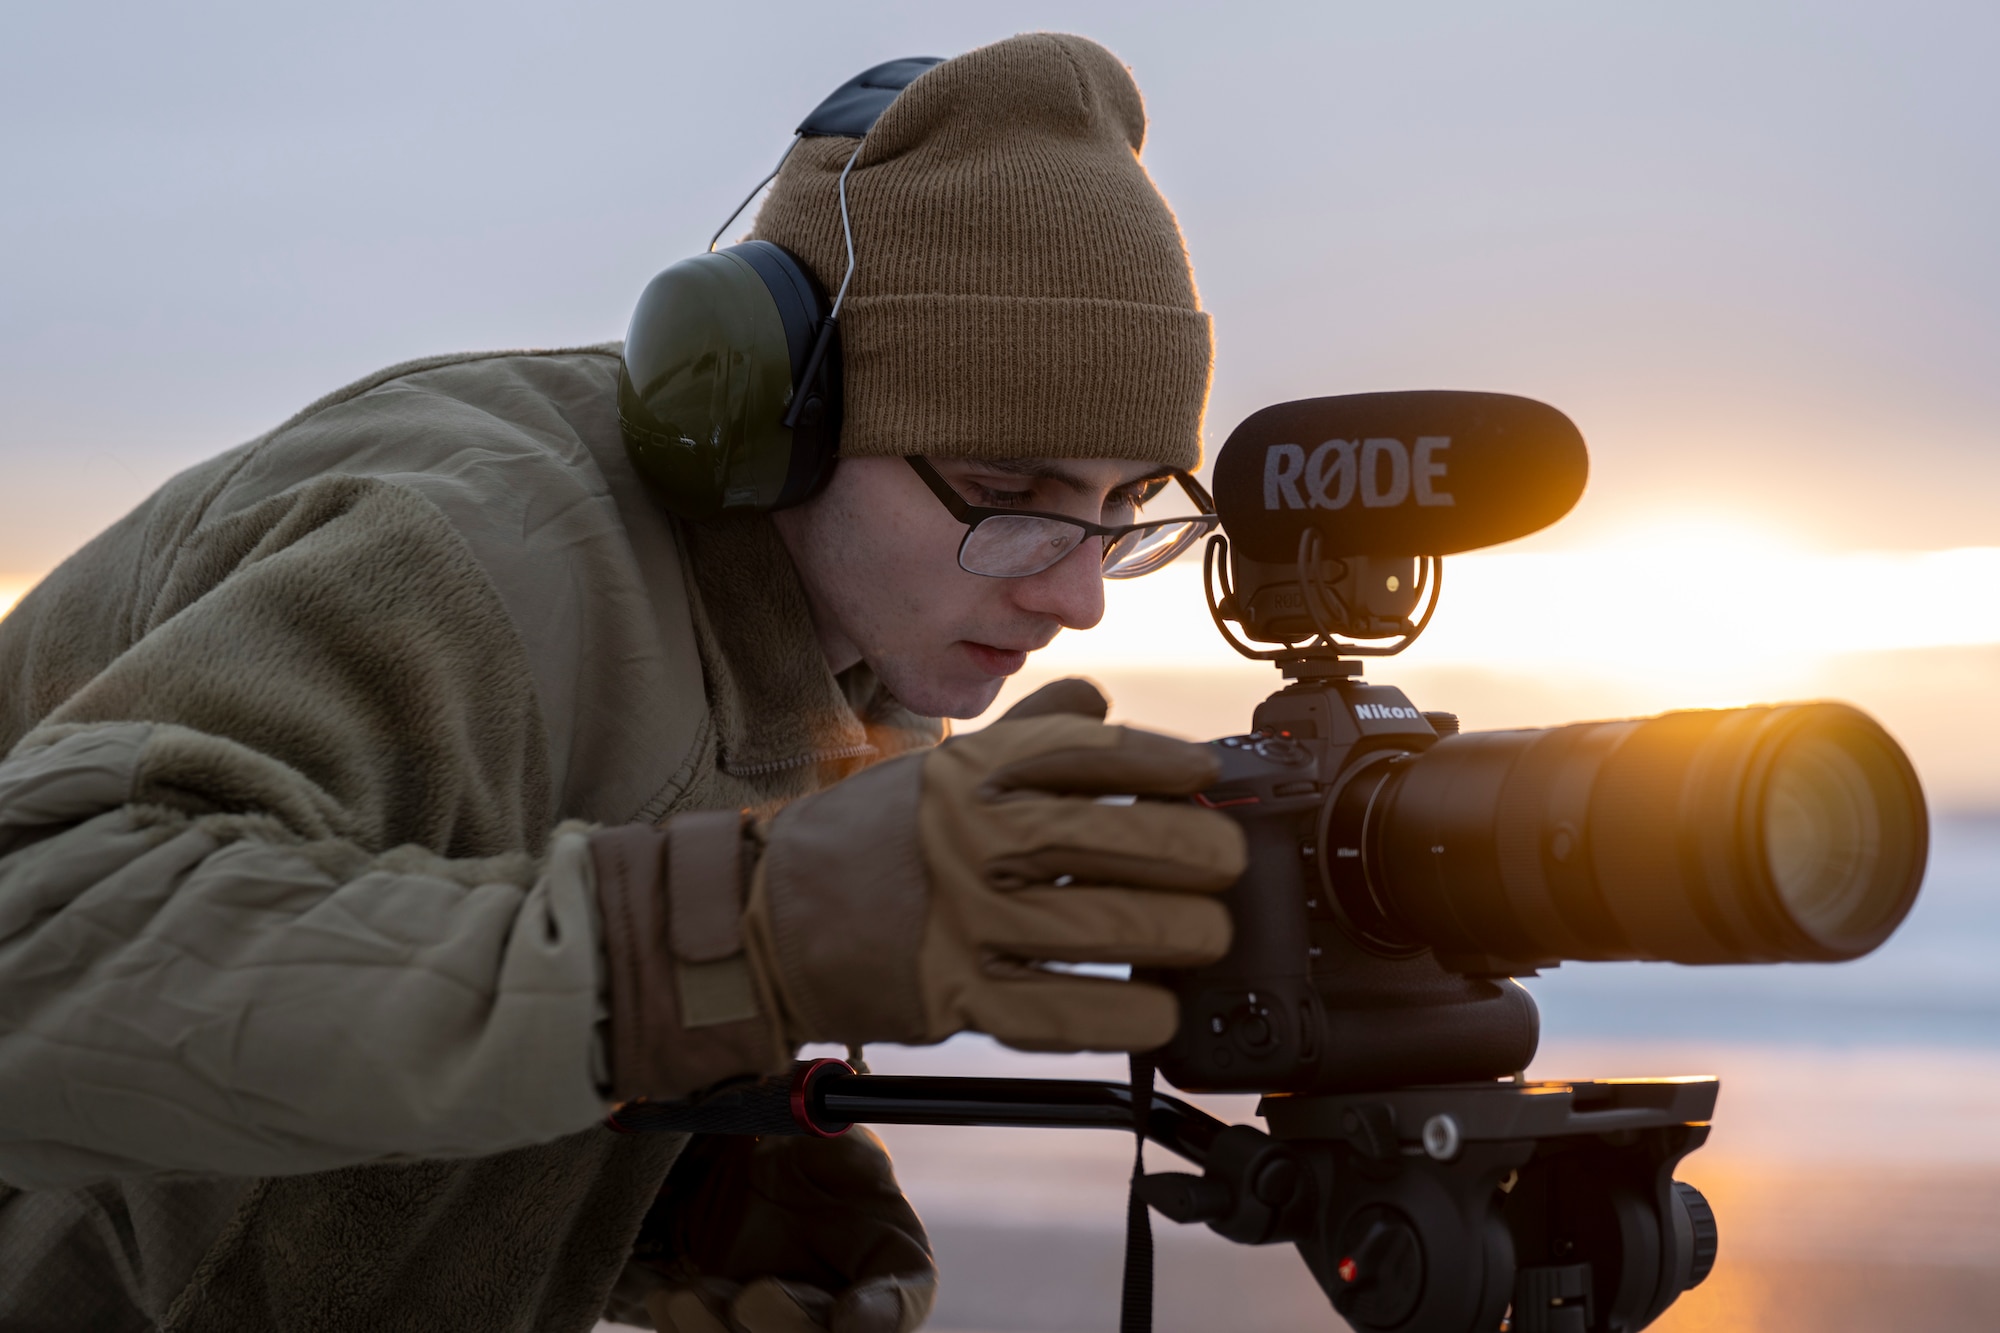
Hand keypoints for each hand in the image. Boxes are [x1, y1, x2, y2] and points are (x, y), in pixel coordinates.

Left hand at [640, 1129, 933, 1332]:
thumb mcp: (828, 1130)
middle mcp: (842, 1308)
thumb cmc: (800, 1144)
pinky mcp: (732, 1327)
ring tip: (688, 1296)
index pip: (901, 1302)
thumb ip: (838, 1135)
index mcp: (889, 1260)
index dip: (881, 1317)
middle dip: (786, 1326)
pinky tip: (670, 1298)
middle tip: (751, 1297)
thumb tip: (826, 1118)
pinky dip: (685, 1329)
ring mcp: (786, 1323)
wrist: (739, 1164)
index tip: (849, 1316)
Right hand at [745, 678, 1243, 1051]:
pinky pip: (1054, 1013)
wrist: (759, 918)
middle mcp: (965, 839)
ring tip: (1208, 932)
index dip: (1161, 763)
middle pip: (1106, 838)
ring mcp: (958, 921)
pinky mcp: (949, 995)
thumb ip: (1026, 736)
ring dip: (1173, 933)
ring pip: (1095, 927)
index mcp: (967, 774)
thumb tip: (1106, 706)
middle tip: (1227, 864)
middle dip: (1191, 852)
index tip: (1205, 775)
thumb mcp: (937, 768)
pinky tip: (1158, 1011)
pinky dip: (1118, 1016)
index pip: (1085, 754)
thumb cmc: (861, 840)